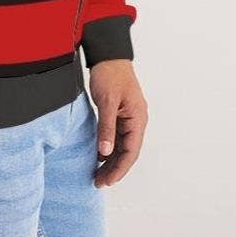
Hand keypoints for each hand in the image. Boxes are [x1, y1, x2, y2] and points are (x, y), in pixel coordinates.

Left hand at [89, 59, 147, 187]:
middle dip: (114, 168)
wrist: (108, 54)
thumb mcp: (106, 102)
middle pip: (127, 151)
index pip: (131, 151)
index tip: (106, 181)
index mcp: (138, 118)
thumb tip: (105, 152)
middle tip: (98, 182)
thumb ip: (106, 128)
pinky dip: (109, 147)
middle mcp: (136, 120)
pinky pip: (117, 135)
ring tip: (97, 173)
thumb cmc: (110, 74)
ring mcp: (129, 117)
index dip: (119, 169)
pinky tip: (98, 155)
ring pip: (122, 145)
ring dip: (111, 160)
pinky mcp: (120, 113)